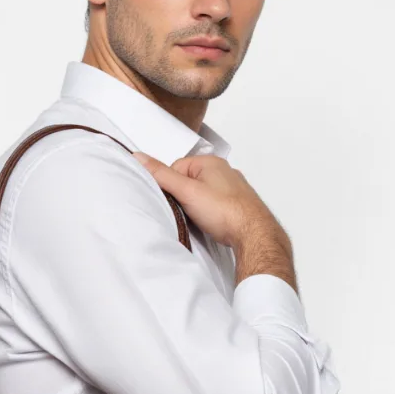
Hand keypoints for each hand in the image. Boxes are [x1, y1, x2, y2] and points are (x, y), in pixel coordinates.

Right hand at [131, 150, 278, 247]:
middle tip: (187, 211)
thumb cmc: (225, 211)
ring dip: (197, 207)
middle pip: (189, 181)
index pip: (176, 168)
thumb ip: (161, 175)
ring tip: (201, 219)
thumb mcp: (186, 191)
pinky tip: (212, 223)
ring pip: (202, 195)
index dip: (170, 186)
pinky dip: (210, 214)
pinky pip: (215, 206)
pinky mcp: (238, 205)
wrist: (255, 235)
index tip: (173, 200)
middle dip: (184, 197)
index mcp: (211, 162)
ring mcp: (233, 188)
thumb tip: (139, 158)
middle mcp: (224, 171)